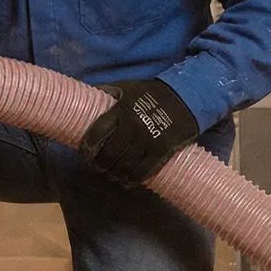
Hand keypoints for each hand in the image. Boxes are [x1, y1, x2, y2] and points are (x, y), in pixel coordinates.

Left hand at [80, 77, 198, 185]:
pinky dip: (132, 180)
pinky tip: (127, 182)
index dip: (87, 147)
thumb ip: (107, 92)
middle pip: (109, 153)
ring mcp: (148, 140)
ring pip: (124, 165)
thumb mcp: (128, 87)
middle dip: (100, 164)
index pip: (97, 132)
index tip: (84, 154)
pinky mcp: (162, 150)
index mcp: (121, 110)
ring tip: (111, 176)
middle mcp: (132, 126)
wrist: (186, 97)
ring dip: (114, 174)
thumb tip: (85, 96)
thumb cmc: (152, 93)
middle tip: (98, 167)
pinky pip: (143, 171)